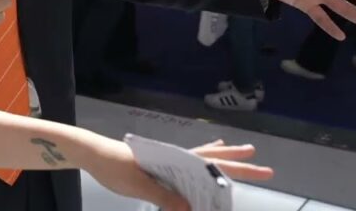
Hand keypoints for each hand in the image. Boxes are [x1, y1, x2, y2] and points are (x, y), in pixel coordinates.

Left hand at [85, 137, 272, 210]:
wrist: (92, 154)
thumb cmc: (114, 166)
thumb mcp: (137, 184)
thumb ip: (162, 196)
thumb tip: (189, 209)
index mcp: (172, 158)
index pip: (208, 163)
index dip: (233, 169)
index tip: (257, 168)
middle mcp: (173, 155)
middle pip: (211, 158)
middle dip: (237, 161)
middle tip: (262, 162)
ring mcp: (166, 158)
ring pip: (200, 157)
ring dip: (221, 157)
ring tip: (241, 151)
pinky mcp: (156, 164)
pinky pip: (184, 162)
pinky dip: (198, 159)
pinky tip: (202, 159)